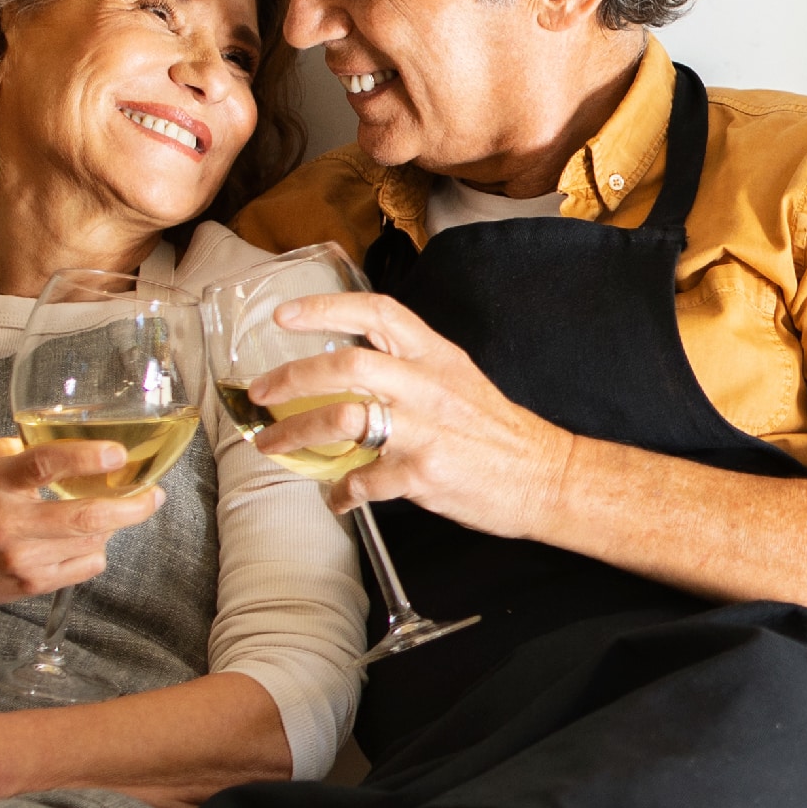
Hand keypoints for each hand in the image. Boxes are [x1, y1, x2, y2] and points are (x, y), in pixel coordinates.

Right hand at [0, 437, 162, 619]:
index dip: (87, 457)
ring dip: (113, 526)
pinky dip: (95, 549)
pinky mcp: (31, 583)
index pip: (45, 464)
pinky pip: (86, 565)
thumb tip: (77, 441)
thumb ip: (25, 451)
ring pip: (93, 541)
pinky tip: (85, 540)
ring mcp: (21, 557)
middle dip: (132, 506)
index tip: (119, 453)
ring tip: (115, 513)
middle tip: (153, 495)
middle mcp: (9, 521)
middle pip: (85, 515)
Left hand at [255, 293, 572, 535]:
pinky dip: (340, 493)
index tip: (284, 315)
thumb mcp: (457, 380)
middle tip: (259, 393)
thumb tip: (351, 376)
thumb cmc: (498, 433)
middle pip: (346, 365)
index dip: (325, 308)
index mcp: (435, 356)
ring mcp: (424, 430)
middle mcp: (427, 385)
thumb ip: (408, 370)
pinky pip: (363, 481)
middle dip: (291, 377)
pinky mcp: (422, 474)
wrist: (547, 476)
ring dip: (296, 433)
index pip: (377, 312)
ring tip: (273, 445)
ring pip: (344, 418)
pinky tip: (335, 499)